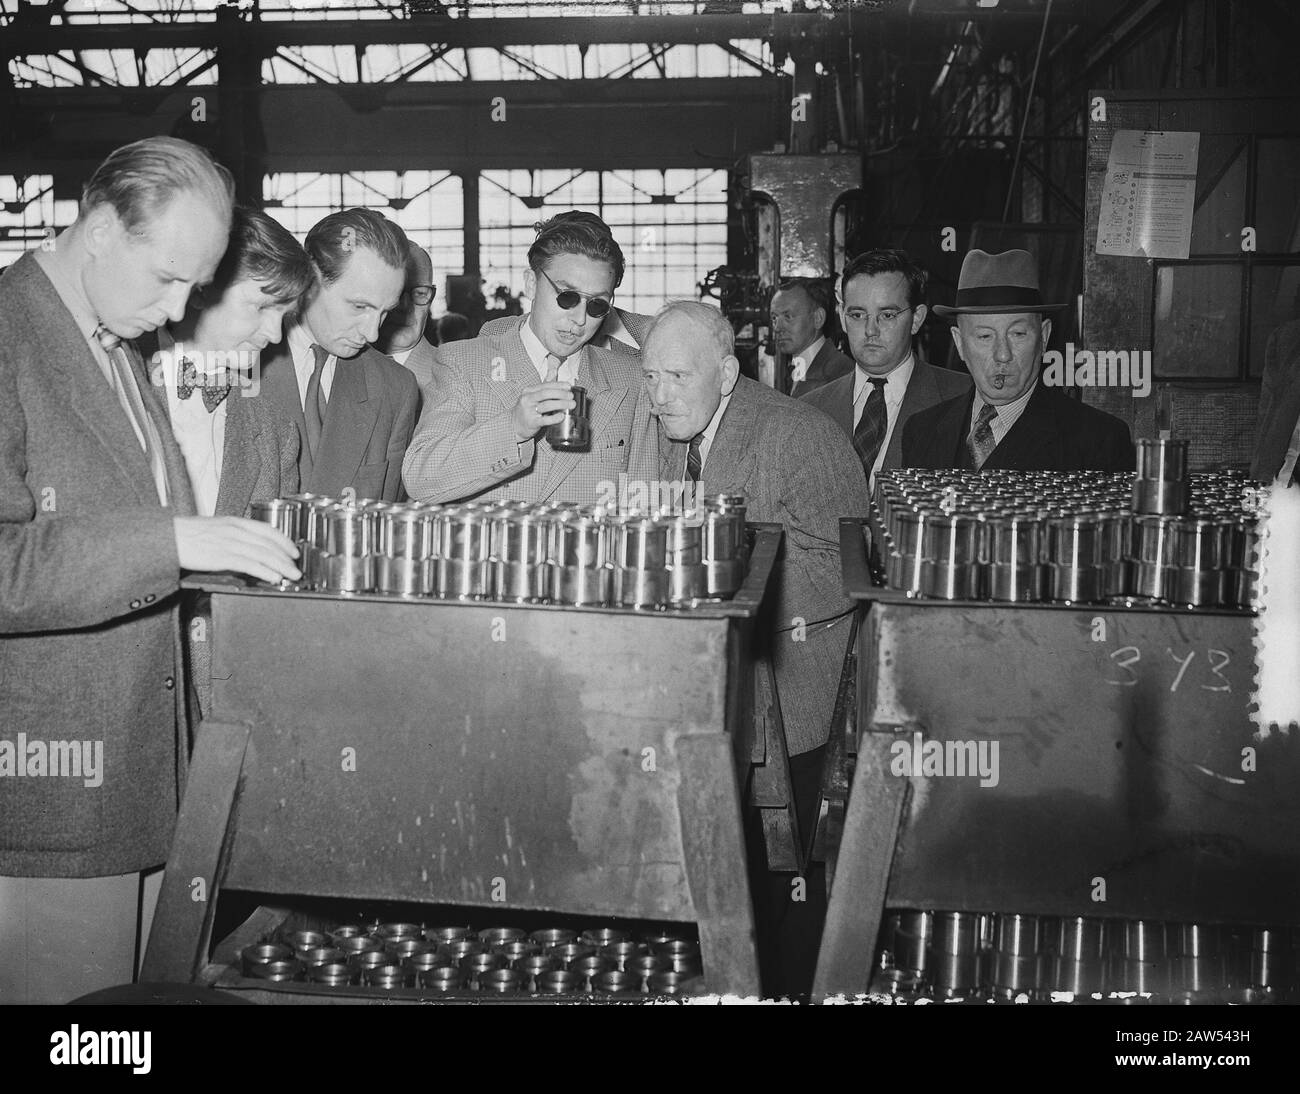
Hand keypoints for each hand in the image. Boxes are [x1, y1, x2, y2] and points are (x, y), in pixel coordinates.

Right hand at [173, 516, 300, 583]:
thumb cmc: (186, 534)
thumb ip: (232, 535)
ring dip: (281, 566)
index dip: (284, 541)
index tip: (294, 551)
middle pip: (269, 544)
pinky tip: (274, 578)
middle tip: (297, 568)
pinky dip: (265, 571)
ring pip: (263, 554)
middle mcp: (235, 530)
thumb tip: (247, 548)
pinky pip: (249, 564)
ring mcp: (229, 543)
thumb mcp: (214, 528)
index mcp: (234, 522)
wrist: (166, 537)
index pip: (267, 530)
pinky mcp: (222, 556)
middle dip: (287, 558)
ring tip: (292, 576)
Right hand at [512, 381, 574, 442]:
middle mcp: (527, 399)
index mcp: (529, 391)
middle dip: (561, 394)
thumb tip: (554, 371)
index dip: (558, 385)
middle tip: (571, 396)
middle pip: (546, 393)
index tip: (569, 386)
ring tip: (571, 404)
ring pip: (546, 405)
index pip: (545, 385)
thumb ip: (544, 384)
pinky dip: (554, 418)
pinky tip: (562, 416)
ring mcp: (528, 411)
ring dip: (561, 404)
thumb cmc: (527, 409)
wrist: (514, 425)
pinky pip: (544, 420)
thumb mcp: (533, 395)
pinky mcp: (531, 423)